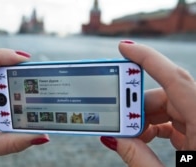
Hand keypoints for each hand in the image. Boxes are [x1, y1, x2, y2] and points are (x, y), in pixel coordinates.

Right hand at [101, 40, 195, 166]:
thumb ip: (141, 159)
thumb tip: (114, 140)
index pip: (175, 78)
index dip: (147, 59)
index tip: (124, 47)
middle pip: (166, 95)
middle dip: (137, 105)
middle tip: (117, 118)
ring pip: (169, 106)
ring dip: (145, 117)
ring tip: (130, 134)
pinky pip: (174, 118)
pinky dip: (156, 125)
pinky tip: (145, 137)